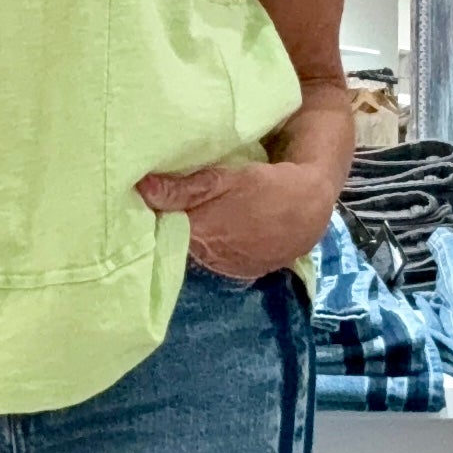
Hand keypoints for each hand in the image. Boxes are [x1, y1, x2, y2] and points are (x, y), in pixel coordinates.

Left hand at [138, 159, 333, 280]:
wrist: (311, 209)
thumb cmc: (267, 188)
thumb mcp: (226, 179)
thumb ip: (183, 189)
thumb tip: (141, 189)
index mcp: (200, 234)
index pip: (159, 230)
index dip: (151, 217)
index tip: (140, 204)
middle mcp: (210, 260)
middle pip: (177, 243)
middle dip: (169, 227)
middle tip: (165, 207)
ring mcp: (228, 269)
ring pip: (198, 253)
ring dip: (193, 238)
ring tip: (193, 218)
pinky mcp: (244, 272)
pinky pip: (218, 261)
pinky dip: (214, 248)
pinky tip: (218, 232)